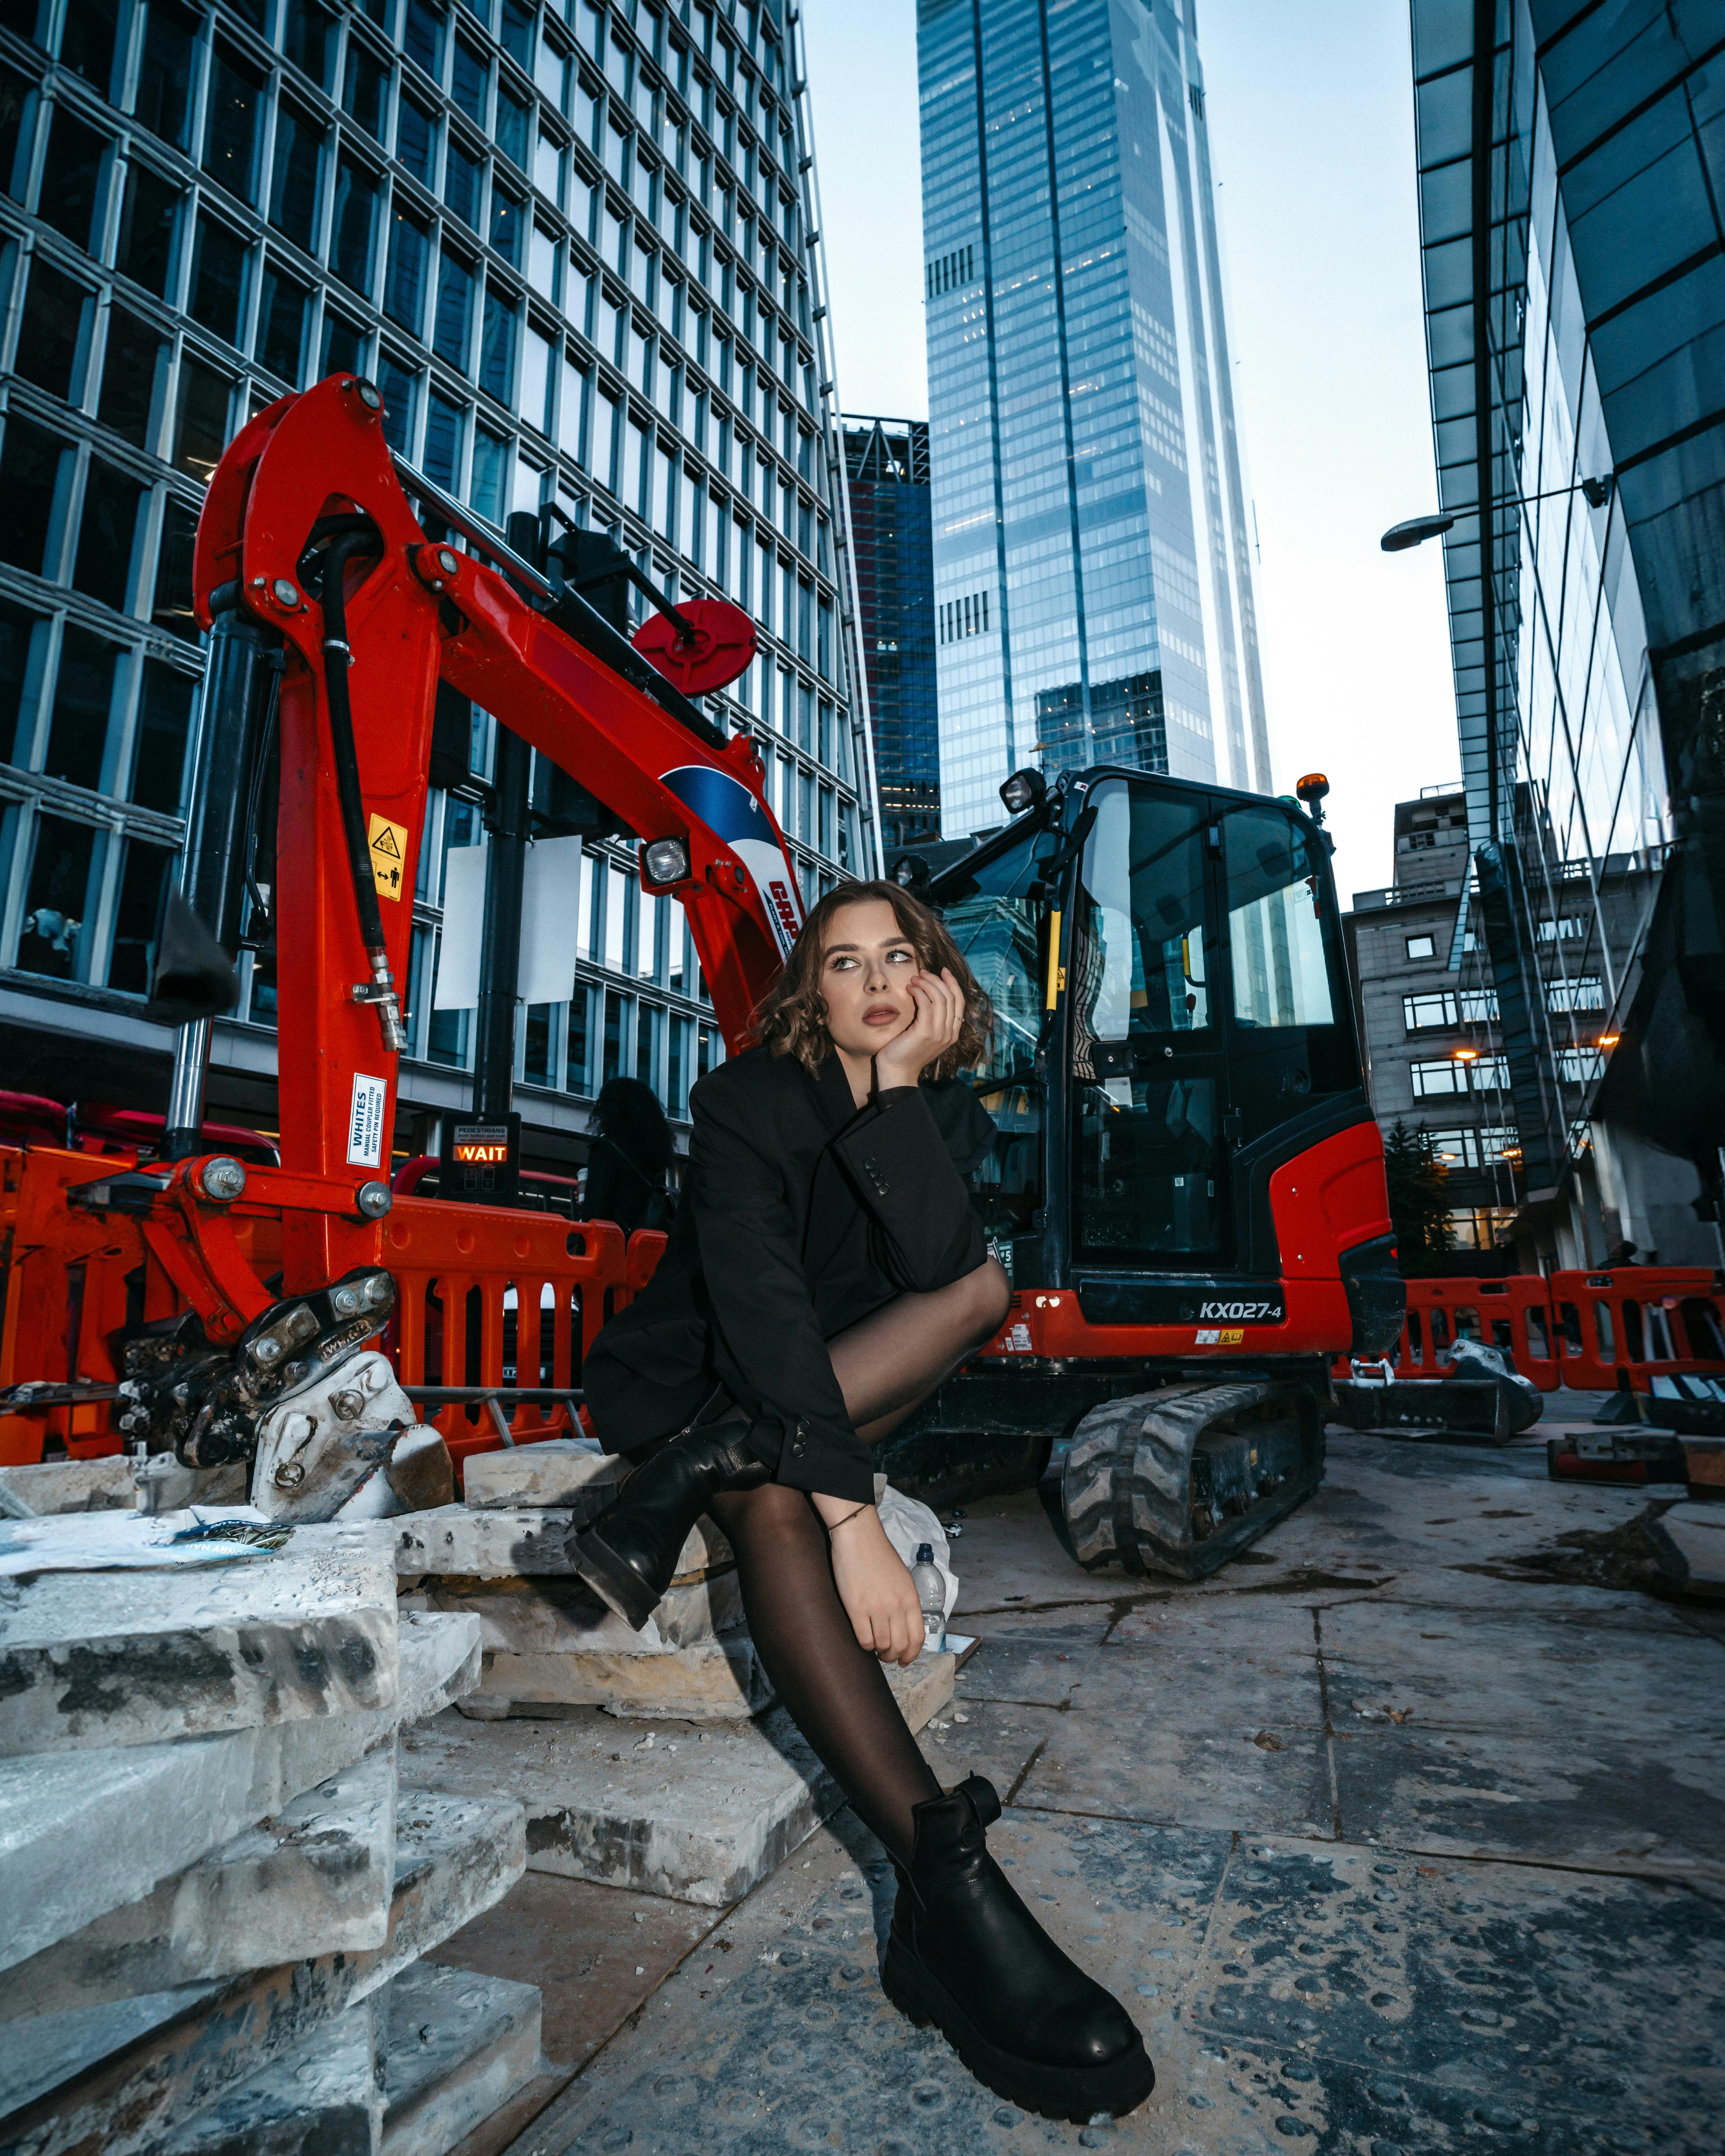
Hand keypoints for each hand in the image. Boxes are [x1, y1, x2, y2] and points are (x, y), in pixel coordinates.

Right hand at [825, 1506, 923, 1665]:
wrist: (859, 1537)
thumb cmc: (880, 1556)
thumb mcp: (903, 1579)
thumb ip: (905, 1602)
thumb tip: (902, 1626)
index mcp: (911, 1598)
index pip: (917, 1638)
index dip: (911, 1655)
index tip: (905, 1660)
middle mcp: (897, 1606)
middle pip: (900, 1646)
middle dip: (894, 1656)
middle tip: (887, 1655)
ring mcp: (877, 1608)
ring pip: (882, 1645)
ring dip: (879, 1651)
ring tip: (875, 1647)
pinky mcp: (856, 1608)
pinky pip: (864, 1639)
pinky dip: (865, 1645)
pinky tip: (864, 1638)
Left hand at [873, 966, 965, 1090]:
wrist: (897, 1072)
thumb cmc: (907, 1052)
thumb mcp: (926, 1034)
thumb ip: (933, 1019)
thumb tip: (931, 994)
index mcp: (952, 1033)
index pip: (959, 1001)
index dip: (952, 983)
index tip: (943, 971)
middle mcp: (949, 1033)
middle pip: (951, 996)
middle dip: (937, 980)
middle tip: (922, 972)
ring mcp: (939, 1033)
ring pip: (939, 998)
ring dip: (926, 983)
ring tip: (914, 978)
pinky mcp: (925, 1032)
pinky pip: (926, 1004)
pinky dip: (919, 992)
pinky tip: (909, 988)